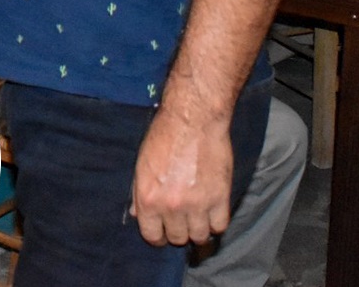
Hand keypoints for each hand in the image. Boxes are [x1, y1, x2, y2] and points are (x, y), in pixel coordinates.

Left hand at [129, 102, 232, 246]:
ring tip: (198, 217)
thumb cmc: (164, 136)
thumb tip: (138, 215)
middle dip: (178, 231)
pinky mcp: (220, 197)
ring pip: (199, 236)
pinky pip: (220, 225)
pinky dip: (216, 222)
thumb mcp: (142, 165)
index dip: (158, 236)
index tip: (164, 231)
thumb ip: (139, 193)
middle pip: (178, 238)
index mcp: (148, 198)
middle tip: (182, 220)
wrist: (193, 118)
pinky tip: (212, 212)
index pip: (152, 236)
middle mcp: (171, 206)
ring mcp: (197, 204)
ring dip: (198, 229)